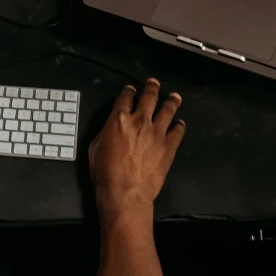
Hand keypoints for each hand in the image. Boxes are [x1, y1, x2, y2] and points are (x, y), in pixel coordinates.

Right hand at [89, 79, 184, 220]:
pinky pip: (178, 131)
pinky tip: (180, 124)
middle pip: (149, 97)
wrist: (125, 193)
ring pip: (168, 110)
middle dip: (152, 87)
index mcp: (119, 119)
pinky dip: (179, 126)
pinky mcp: (169, 146)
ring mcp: (157, 133)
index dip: (128, 91)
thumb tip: (112, 127)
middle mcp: (140, 120)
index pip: (126, 97)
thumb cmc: (105, 172)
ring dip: (171, 101)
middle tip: (154, 83)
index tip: (131, 89)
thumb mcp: (95, 147)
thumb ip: (105, 132)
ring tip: (175, 97)